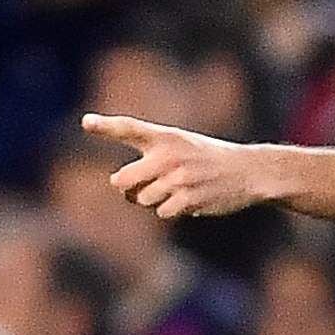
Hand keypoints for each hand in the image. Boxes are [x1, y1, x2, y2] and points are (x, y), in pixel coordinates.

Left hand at [83, 114, 282, 220]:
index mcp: (166, 136)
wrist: (248, 171)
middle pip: (123, 180)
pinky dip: (171, 210)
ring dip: (154, 200)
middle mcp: (170, 155)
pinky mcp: (189, 199)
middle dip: (127, 188)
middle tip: (139, 186)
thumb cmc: (206, 159)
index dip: (106, 126)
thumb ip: (150, 159)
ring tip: (177, 189)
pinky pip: (162, 212)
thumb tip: (121, 189)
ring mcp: (179, 179)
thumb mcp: (181, 144)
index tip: (86, 122)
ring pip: (143, 200)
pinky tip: (190, 199)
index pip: (130, 128)